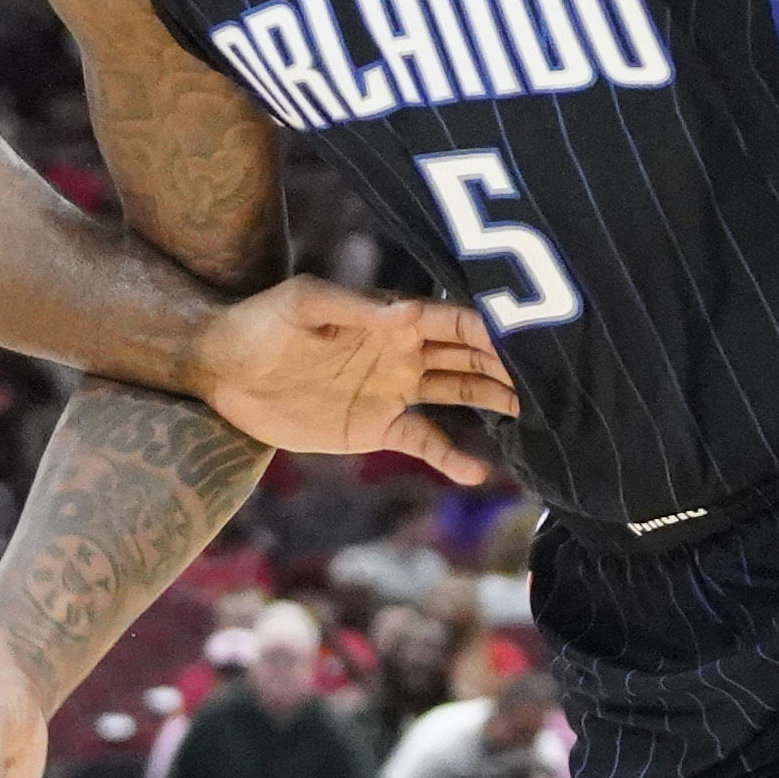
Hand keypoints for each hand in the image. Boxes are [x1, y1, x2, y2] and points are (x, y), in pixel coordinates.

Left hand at [185, 279, 521, 485]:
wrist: (222, 368)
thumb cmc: (261, 321)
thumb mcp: (303, 305)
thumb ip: (353, 308)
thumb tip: (405, 312)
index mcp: (392, 316)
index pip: (455, 320)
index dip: (493, 327)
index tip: (534, 337)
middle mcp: (404, 350)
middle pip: (470, 356)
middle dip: (511, 365)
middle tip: (556, 381)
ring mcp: (394, 388)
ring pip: (460, 393)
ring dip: (497, 403)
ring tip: (538, 420)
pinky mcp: (377, 425)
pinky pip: (425, 441)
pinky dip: (452, 456)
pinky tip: (478, 473)